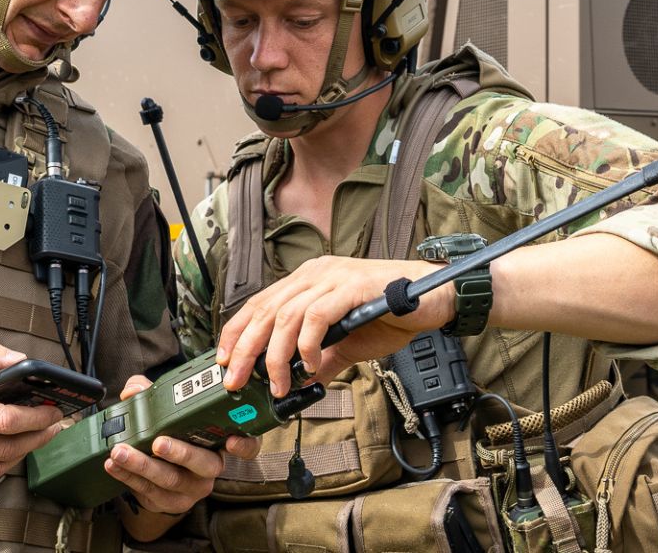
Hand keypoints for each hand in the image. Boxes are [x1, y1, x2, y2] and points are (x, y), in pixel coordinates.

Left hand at [105, 375, 259, 526]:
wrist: (160, 473)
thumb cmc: (171, 433)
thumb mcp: (166, 410)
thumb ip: (151, 394)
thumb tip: (134, 390)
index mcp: (220, 442)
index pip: (247, 446)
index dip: (244, 445)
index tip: (232, 441)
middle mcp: (211, 468)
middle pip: (203, 465)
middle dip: (179, 453)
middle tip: (158, 442)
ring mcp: (192, 488)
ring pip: (171, 480)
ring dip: (142, 465)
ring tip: (120, 452)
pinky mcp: (170, 502)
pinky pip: (148, 491)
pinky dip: (128, 476)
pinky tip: (113, 465)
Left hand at [217, 256, 453, 394]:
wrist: (433, 298)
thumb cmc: (391, 314)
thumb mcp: (347, 342)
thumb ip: (321, 358)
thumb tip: (300, 382)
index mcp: (308, 281)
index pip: (259, 304)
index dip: (236, 332)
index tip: (223, 360)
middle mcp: (315, 273)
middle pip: (265, 311)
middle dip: (244, 349)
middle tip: (235, 380)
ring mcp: (333, 277)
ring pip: (286, 316)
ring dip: (276, 355)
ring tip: (278, 384)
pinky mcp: (351, 286)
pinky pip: (317, 316)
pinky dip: (308, 344)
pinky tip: (311, 364)